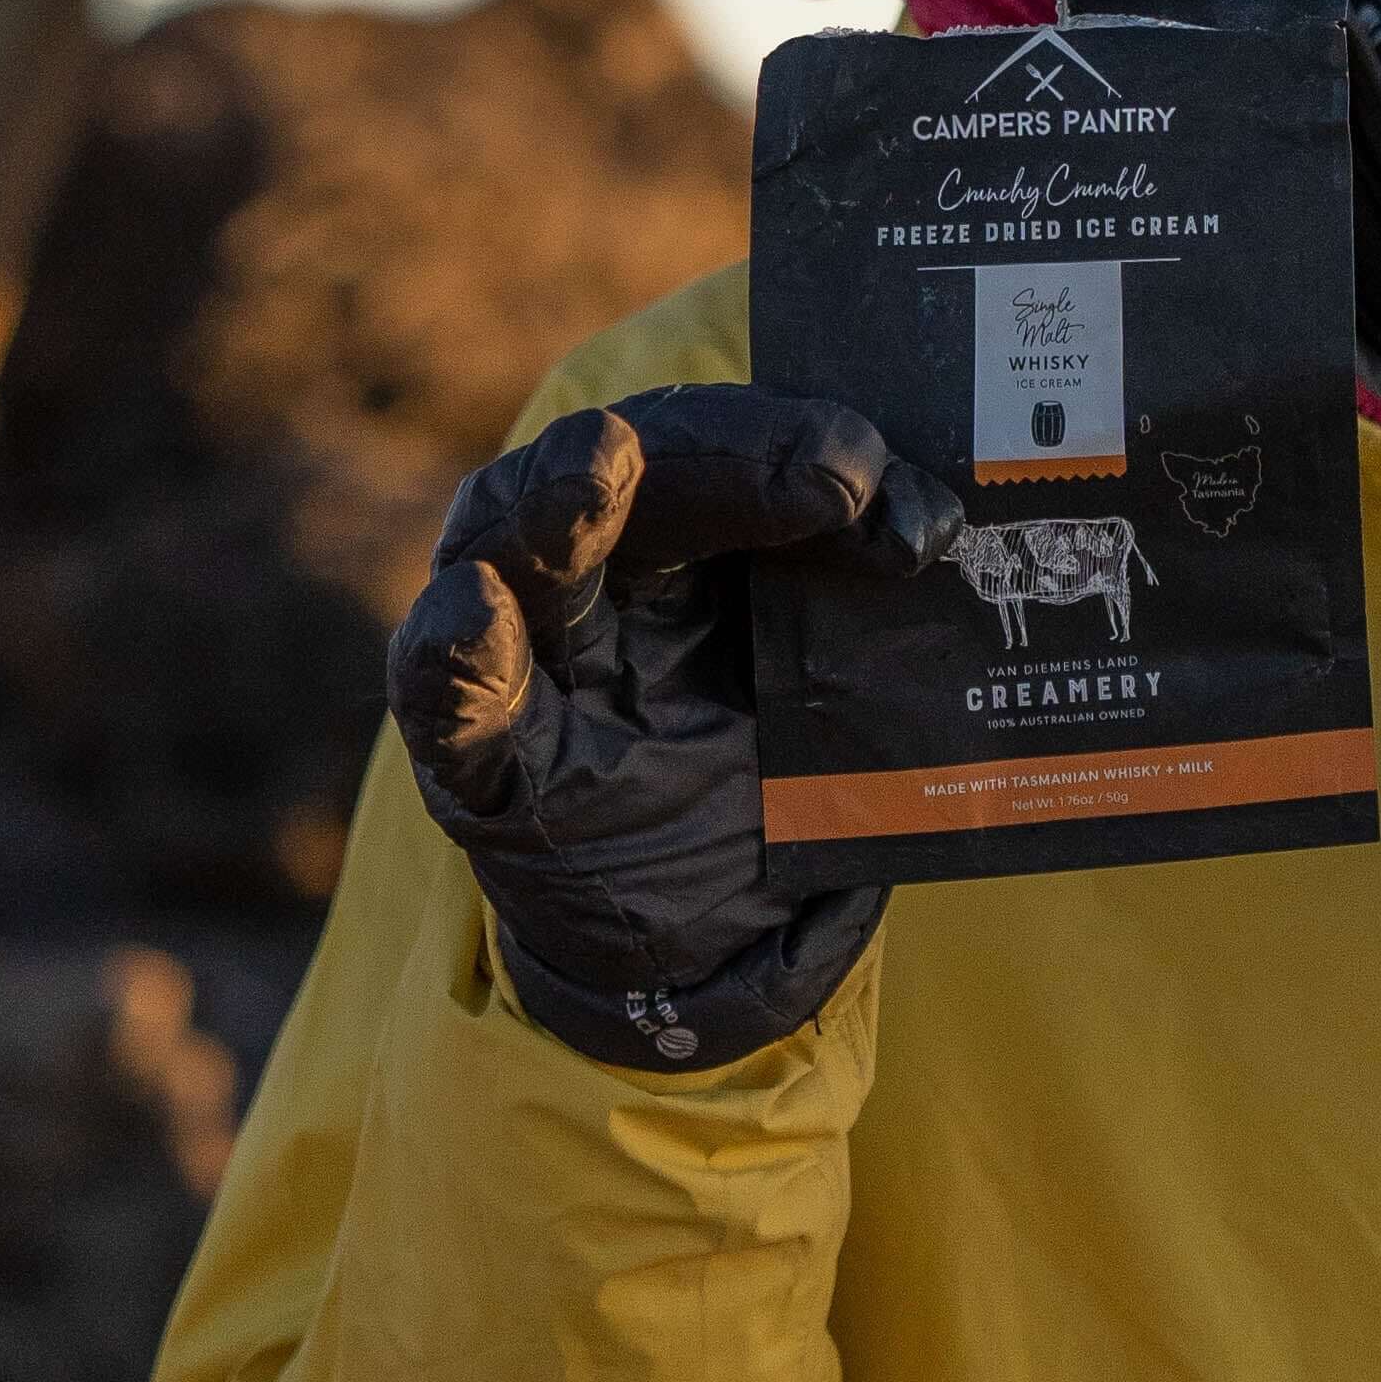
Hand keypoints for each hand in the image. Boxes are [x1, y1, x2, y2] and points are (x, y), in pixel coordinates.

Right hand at [386, 383, 957, 1071]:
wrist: (707, 939)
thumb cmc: (770, 772)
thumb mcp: (839, 681)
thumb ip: (873, 603)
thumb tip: (926, 527)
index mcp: (683, 531)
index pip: (719, 446)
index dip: (784, 442)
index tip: (862, 475)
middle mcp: (593, 576)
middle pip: (629, 476)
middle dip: (703, 453)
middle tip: (774, 456)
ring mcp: (530, 668)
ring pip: (513, 556)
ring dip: (553, 507)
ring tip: (597, 466)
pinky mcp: (486, 778)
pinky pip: (454, 717)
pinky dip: (454, 669)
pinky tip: (468, 614)